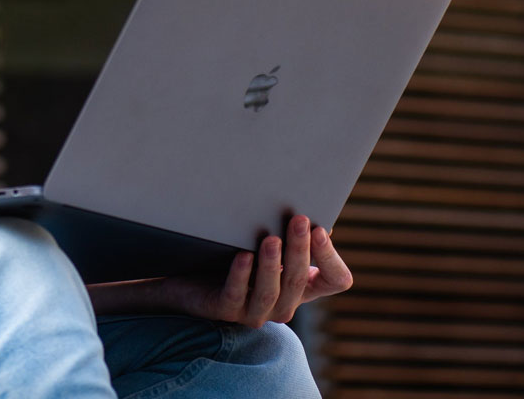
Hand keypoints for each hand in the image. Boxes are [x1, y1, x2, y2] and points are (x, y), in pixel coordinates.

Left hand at [160, 215, 352, 326]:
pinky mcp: (225, 311)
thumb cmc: (233, 256)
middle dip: (299, 249)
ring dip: (272, 264)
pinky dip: (240, 275)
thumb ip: (288, 234)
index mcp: (300, 287)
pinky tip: (243, 256)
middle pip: (298, 280)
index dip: (330, 257)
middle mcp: (283, 304)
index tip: (321, 228)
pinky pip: (235, 295)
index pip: (335, 280)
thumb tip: (313, 212)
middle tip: (299, 220)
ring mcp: (255, 312)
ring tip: (271, 238)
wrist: (189, 281)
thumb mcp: (266, 245)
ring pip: (269, 292)